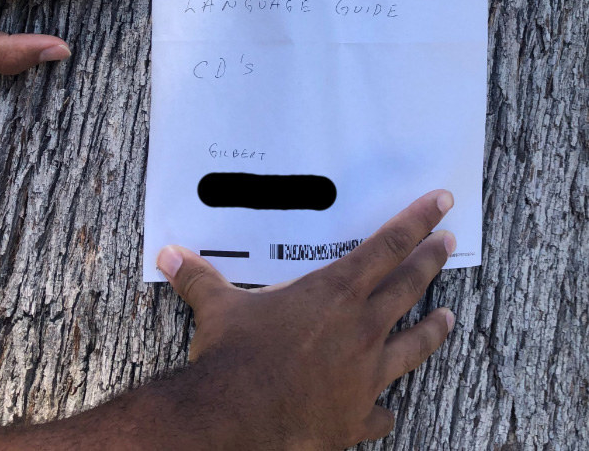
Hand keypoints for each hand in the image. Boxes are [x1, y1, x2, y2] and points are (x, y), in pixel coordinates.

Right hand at [154, 189, 456, 448]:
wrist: (241, 417)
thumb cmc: (236, 356)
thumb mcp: (216, 307)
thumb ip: (199, 278)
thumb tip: (169, 255)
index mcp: (333, 293)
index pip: (386, 246)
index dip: (416, 220)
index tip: (441, 202)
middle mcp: (361, 329)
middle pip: (408, 286)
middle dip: (431, 260)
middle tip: (450, 242)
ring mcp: (367, 374)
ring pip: (414, 346)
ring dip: (432, 329)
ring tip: (448, 317)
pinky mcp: (359, 414)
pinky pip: (381, 410)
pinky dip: (383, 407)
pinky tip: (385, 408)